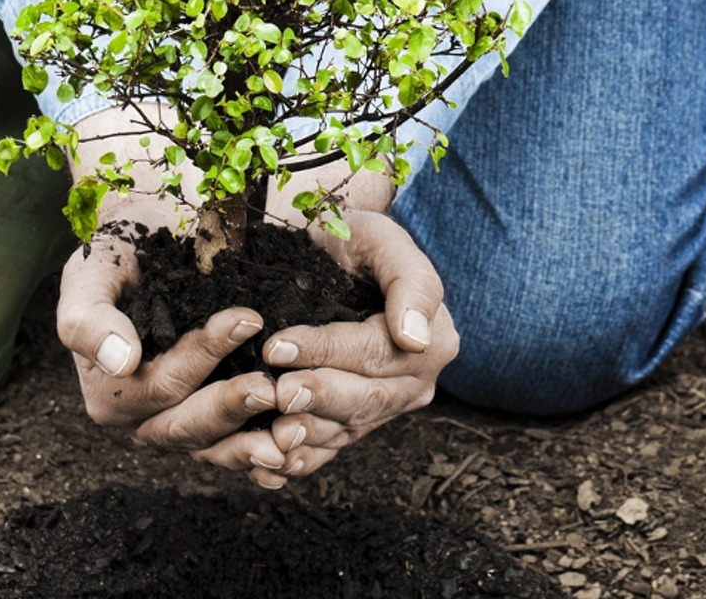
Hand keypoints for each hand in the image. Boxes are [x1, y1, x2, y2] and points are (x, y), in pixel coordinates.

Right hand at [54, 106, 291, 488]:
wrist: (142, 247)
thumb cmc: (114, 257)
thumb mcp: (89, 276)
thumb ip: (89, 319)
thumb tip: (121, 361)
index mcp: (109, 395)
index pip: (160, 384)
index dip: (202, 357)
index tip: (246, 319)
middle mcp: (141, 420)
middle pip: (188, 426)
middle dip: (231, 407)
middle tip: (272, 386)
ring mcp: (177, 425)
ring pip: (215, 447)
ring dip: (254, 444)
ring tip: (295, 432)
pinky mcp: (209, 422)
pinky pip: (235, 448)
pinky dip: (263, 455)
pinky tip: (298, 452)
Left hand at [260, 203, 459, 479]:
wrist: (335, 257)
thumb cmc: (358, 241)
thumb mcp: (384, 240)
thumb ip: (410, 282)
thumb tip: (416, 337)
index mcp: (432, 340)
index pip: (375, 352)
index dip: (326, 350)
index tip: (279, 345)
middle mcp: (414, 382)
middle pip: (365, 399)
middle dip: (318, 397)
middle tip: (277, 393)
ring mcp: (385, 408)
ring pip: (347, 429)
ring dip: (309, 435)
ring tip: (273, 433)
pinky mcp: (355, 424)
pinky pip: (331, 449)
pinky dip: (303, 459)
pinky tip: (272, 464)